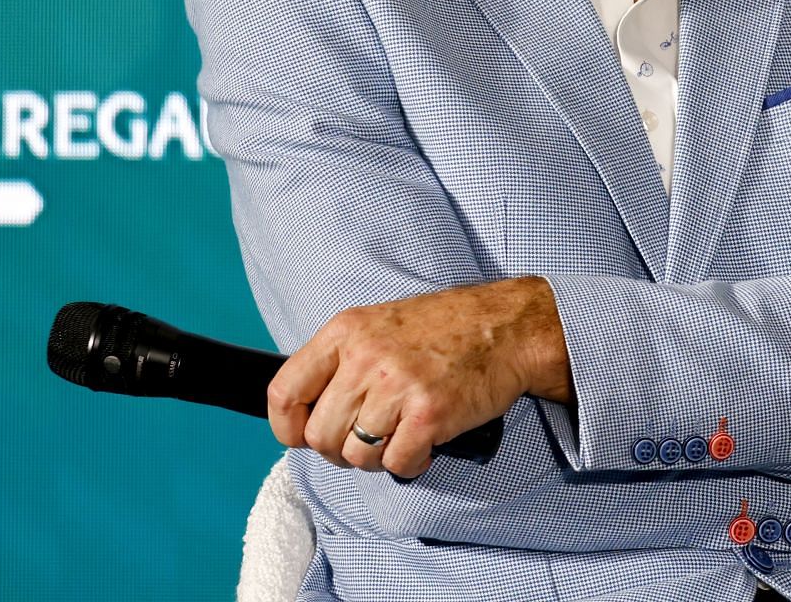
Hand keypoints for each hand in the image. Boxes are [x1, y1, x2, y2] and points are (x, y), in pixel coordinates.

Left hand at [267, 276, 572, 479]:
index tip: (303, 436)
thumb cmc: (443, 329)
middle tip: (368, 439)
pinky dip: (411, 464)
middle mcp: (365, 357)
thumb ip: (341, 362)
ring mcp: (397, 386)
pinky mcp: (428, 414)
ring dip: (377, 457)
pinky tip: (424, 443)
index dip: (288, 427)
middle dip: (340, 449)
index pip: (285, 392)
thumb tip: (306, 414)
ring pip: (356, 456)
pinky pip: (397, 465)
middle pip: (319, 435)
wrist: (505, 327)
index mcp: (345, 332)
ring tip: (401, 435)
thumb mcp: (378, 326)